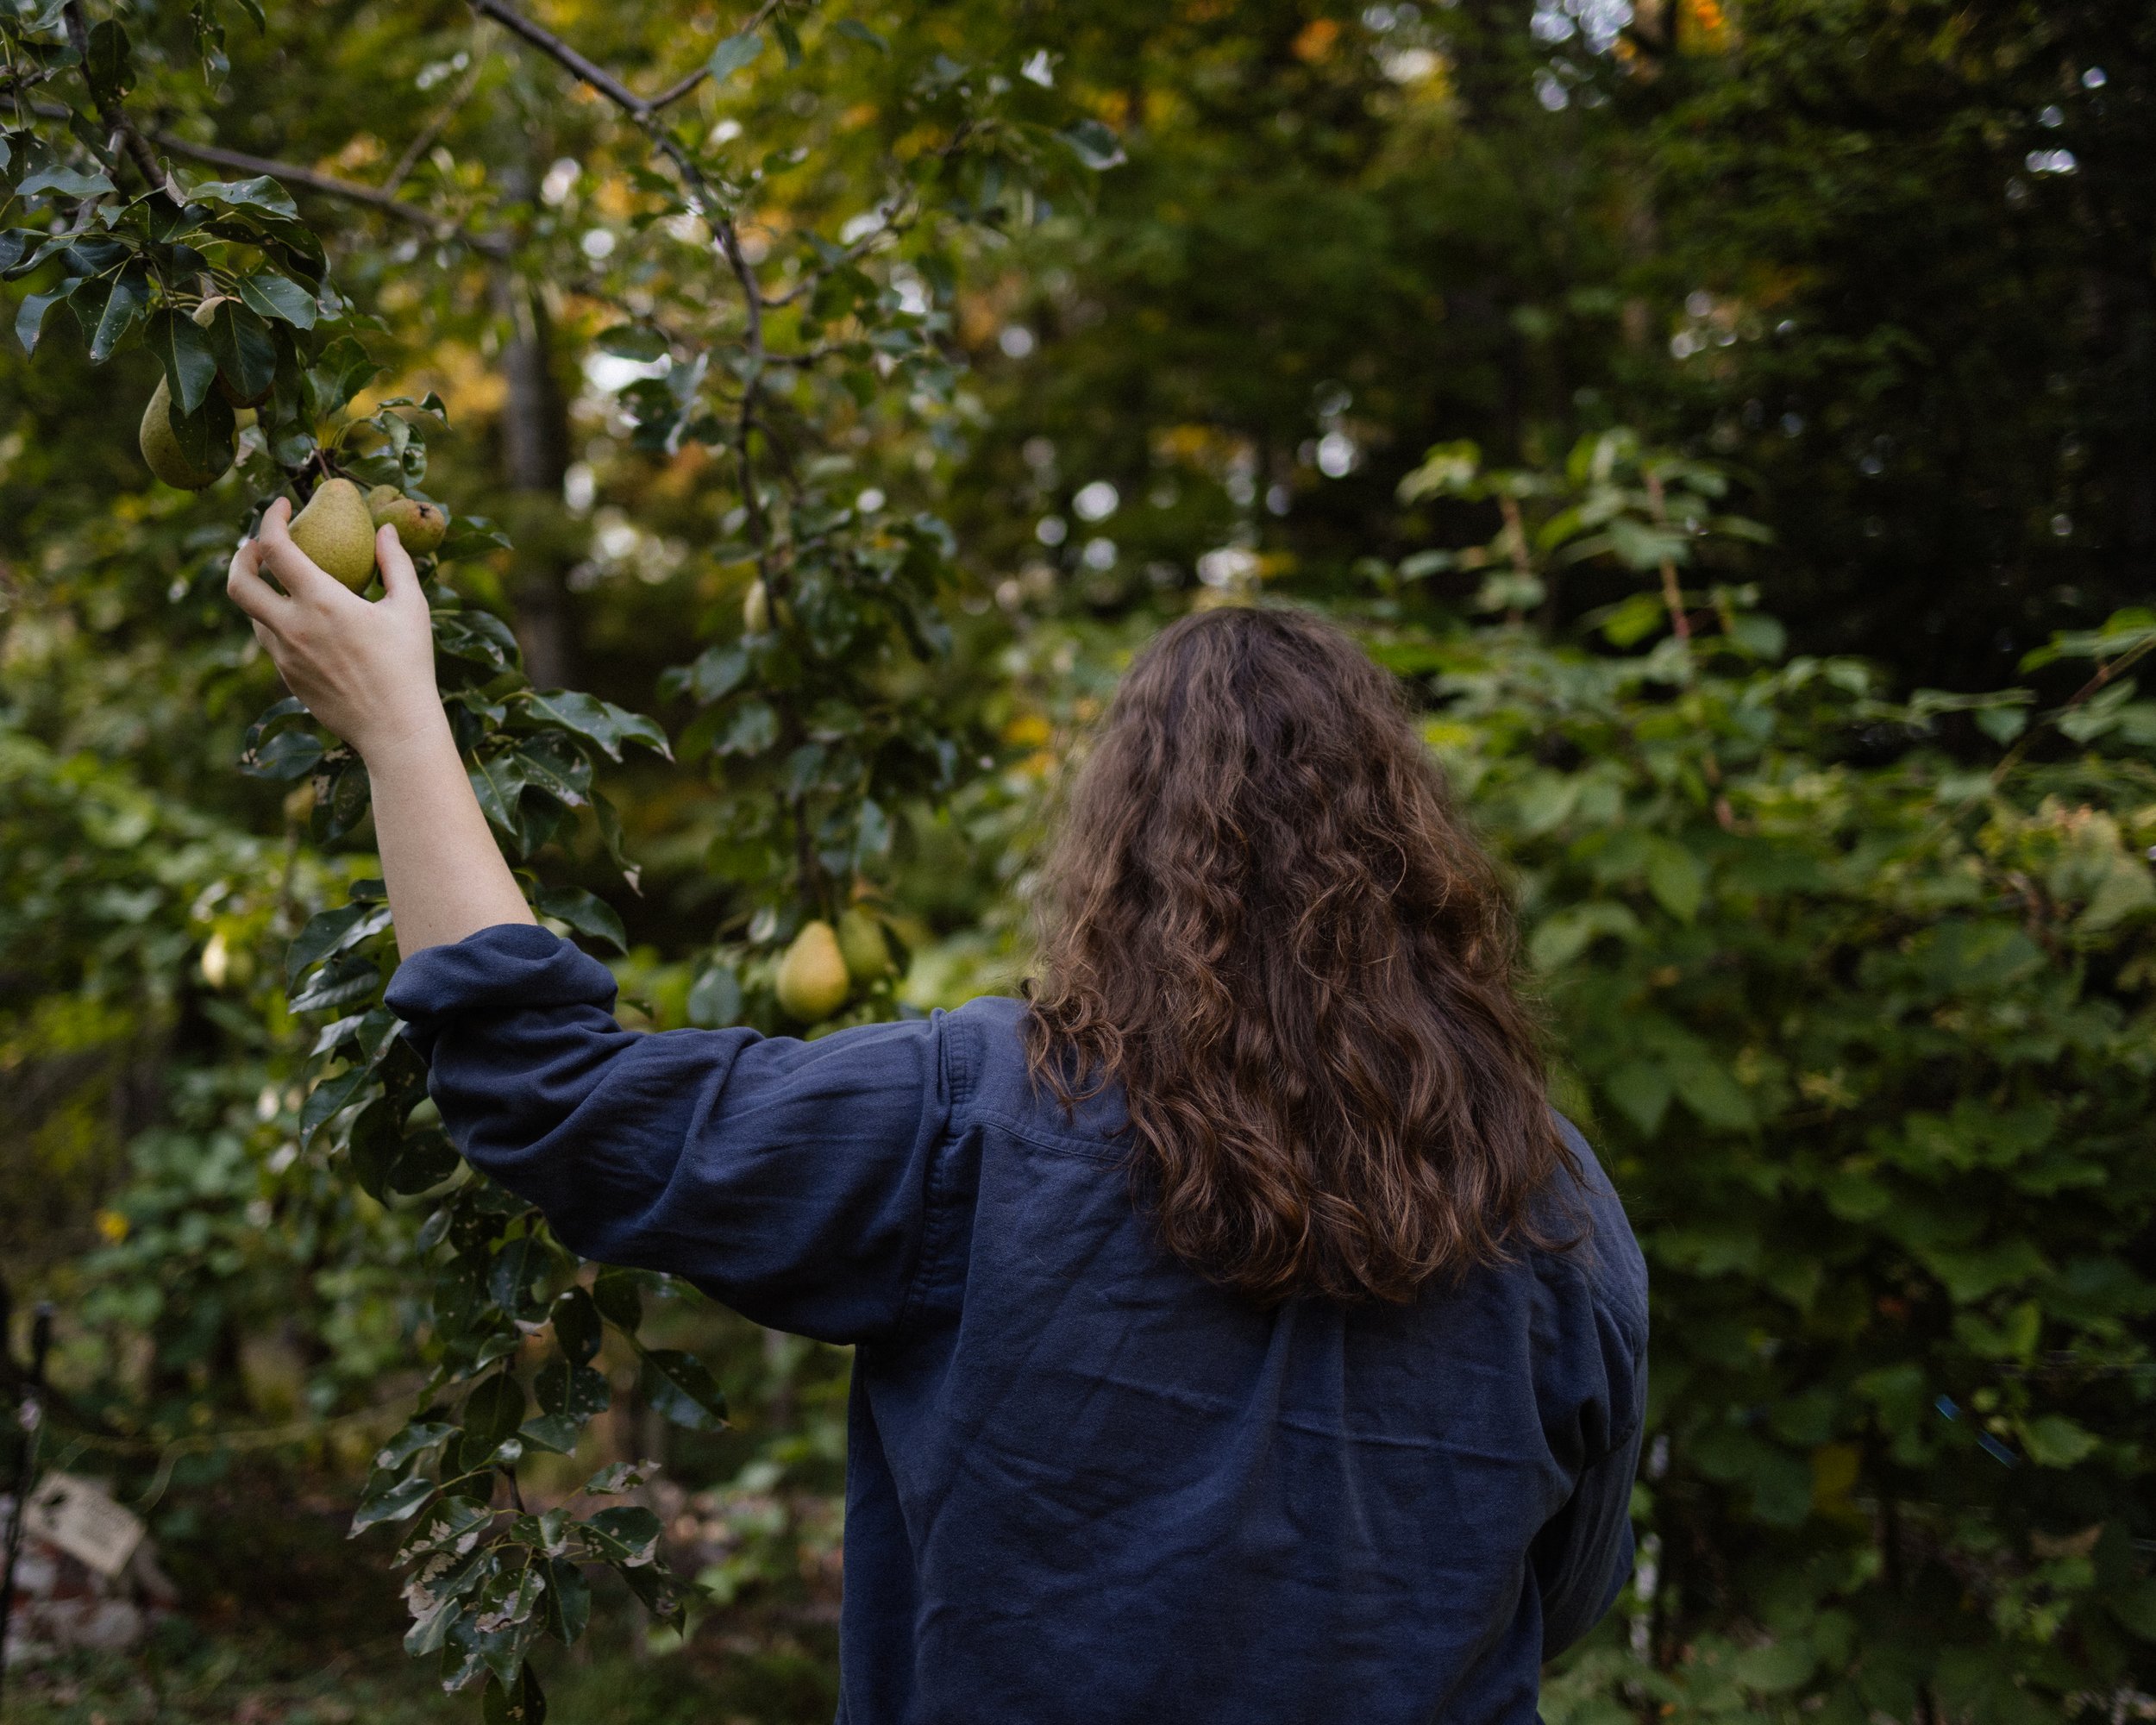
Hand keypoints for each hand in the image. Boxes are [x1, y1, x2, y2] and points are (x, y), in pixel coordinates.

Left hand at [227, 496, 441, 760]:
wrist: (395, 729)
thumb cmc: (410, 666)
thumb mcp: (411, 608)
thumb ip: (395, 563)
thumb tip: (384, 530)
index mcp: (320, 601)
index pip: (273, 547)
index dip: (270, 518)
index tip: (282, 506)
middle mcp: (291, 626)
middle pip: (237, 580)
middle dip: (241, 554)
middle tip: (259, 545)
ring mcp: (284, 655)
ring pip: (252, 613)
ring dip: (261, 591)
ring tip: (285, 584)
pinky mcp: (288, 678)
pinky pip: (271, 641)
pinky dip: (278, 622)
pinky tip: (306, 623)